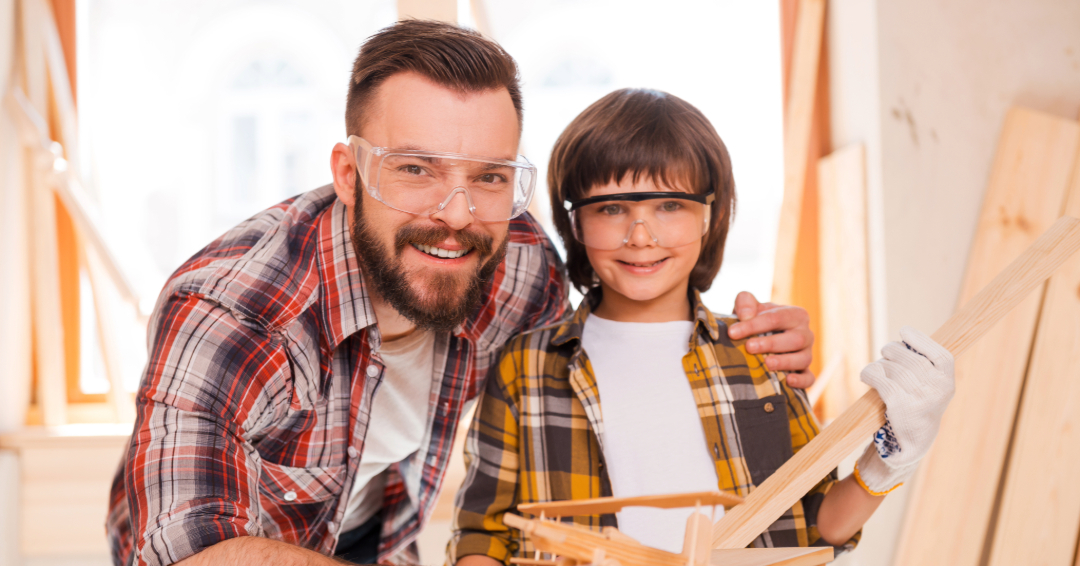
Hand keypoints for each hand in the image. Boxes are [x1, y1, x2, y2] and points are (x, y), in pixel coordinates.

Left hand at [728, 291, 815, 387]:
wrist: (761, 339)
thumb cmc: (756, 321)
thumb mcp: (749, 308)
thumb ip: (745, 302)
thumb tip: (745, 315)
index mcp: (794, 314)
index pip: (776, 318)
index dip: (753, 325)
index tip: (732, 333)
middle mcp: (805, 334)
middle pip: (795, 339)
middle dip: (771, 343)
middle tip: (749, 347)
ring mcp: (807, 353)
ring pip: (804, 358)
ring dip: (785, 362)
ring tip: (767, 364)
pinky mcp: (805, 372)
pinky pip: (809, 378)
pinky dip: (801, 381)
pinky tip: (788, 381)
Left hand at [855, 326, 954, 494]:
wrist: (909, 446)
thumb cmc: (916, 409)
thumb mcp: (929, 388)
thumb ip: (924, 365)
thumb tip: (906, 336)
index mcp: (947, 382)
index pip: (939, 353)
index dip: (920, 340)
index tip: (904, 331)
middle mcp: (938, 389)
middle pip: (907, 356)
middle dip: (891, 352)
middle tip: (885, 356)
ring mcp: (920, 397)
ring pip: (890, 366)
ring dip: (879, 366)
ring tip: (878, 373)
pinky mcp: (900, 405)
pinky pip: (879, 378)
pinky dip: (869, 374)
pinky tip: (866, 377)